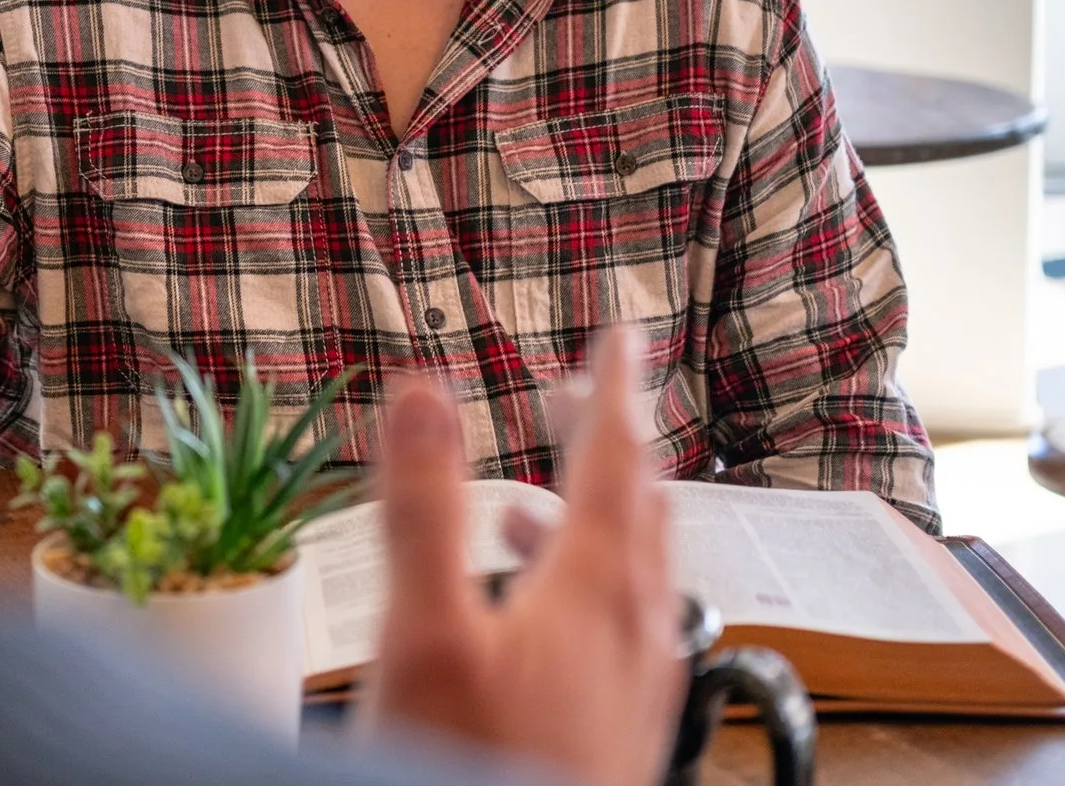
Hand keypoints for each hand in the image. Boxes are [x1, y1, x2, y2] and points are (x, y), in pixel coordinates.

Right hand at [366, 328, 684, 785]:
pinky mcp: (621, 732)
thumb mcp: (429, 629)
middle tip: (590, 388)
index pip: (617, 451)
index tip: (625, 322)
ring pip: (635, 570)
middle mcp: (634, 626)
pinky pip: (621, 627)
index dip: (618, 379)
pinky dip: (587, 583)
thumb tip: (423, 387)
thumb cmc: (475, 766)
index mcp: (595, 584)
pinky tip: (542, 618)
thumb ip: (425, 505)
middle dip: (614, 437)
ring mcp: (636, 683)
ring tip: (537, 497)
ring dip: (597, 513)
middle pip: (641, 505)